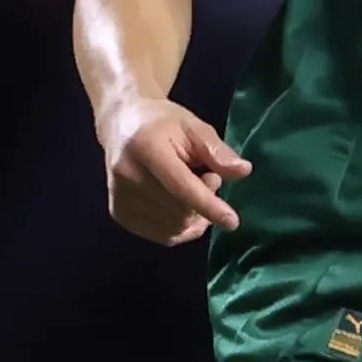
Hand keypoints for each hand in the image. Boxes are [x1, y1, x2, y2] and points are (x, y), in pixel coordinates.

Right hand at [102, 99, 250, 246]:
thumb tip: (243, 171)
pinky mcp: (118, 214)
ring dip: (194, 216)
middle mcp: (127, 175)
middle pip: (179, 212)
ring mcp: (119, 197)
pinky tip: (183, 208)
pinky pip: (163, 236)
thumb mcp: (194, 127)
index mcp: (146, 148)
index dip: (208, 206)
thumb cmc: (163, 124)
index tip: (232, 222)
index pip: (181, 187)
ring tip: (189, 187)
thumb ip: (217, 151)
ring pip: (173, 228)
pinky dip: (182, 228)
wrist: (121, 125)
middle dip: (204, 202)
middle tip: (207, 177)